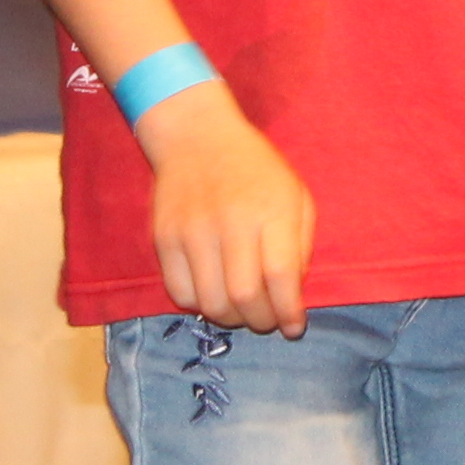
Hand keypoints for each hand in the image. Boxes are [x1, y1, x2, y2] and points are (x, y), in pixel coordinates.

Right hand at [141, 83, 314, 335]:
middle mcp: (231, 221)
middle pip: (245, 297)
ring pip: (211, 303)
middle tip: (267, 321)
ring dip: (231, 320)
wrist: (197, 138)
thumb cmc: (256, 170)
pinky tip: (213, 294)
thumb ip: (300, 246)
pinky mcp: (164, 239)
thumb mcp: (295, 195)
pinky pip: (180, 294)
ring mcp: (193, 231)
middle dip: (261, 322)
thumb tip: (292, 297)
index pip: (281, 276)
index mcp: (272, 210)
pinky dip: (200, 306)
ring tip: (242, 312)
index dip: (289, 312)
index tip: (294, 327)